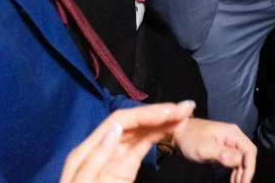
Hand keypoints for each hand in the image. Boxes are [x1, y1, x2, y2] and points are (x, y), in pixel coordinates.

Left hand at [60, 102, 195, 182]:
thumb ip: (96, 159)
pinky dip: (159, 135)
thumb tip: (116, 127)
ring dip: (164, 121)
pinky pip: (143, 146)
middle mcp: (103, 148)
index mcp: (88, 149)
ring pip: (142, 132)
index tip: (169, 112)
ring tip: (186, 113)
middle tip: (186, 107)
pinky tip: (173, 127)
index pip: (120, 121)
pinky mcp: (126, 168)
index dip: (145, 114)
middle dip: (159, 113)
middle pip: (134, 123)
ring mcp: (115, 158)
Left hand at [172, 119, 255, 182]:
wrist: (178, 132)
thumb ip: (222, 154)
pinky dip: (235, 170)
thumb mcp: (205, 148)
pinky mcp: (224, 147)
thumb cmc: (190, 139)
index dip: (249, 167)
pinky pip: (234, 159)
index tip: (245, 182)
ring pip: (241, 159)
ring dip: (241, 173)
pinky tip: (233, 179)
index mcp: (233, 134)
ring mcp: (229, 142)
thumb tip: (239, 161)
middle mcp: (234, 136)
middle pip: (247, 155)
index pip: (249, 150)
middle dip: (245, 172)